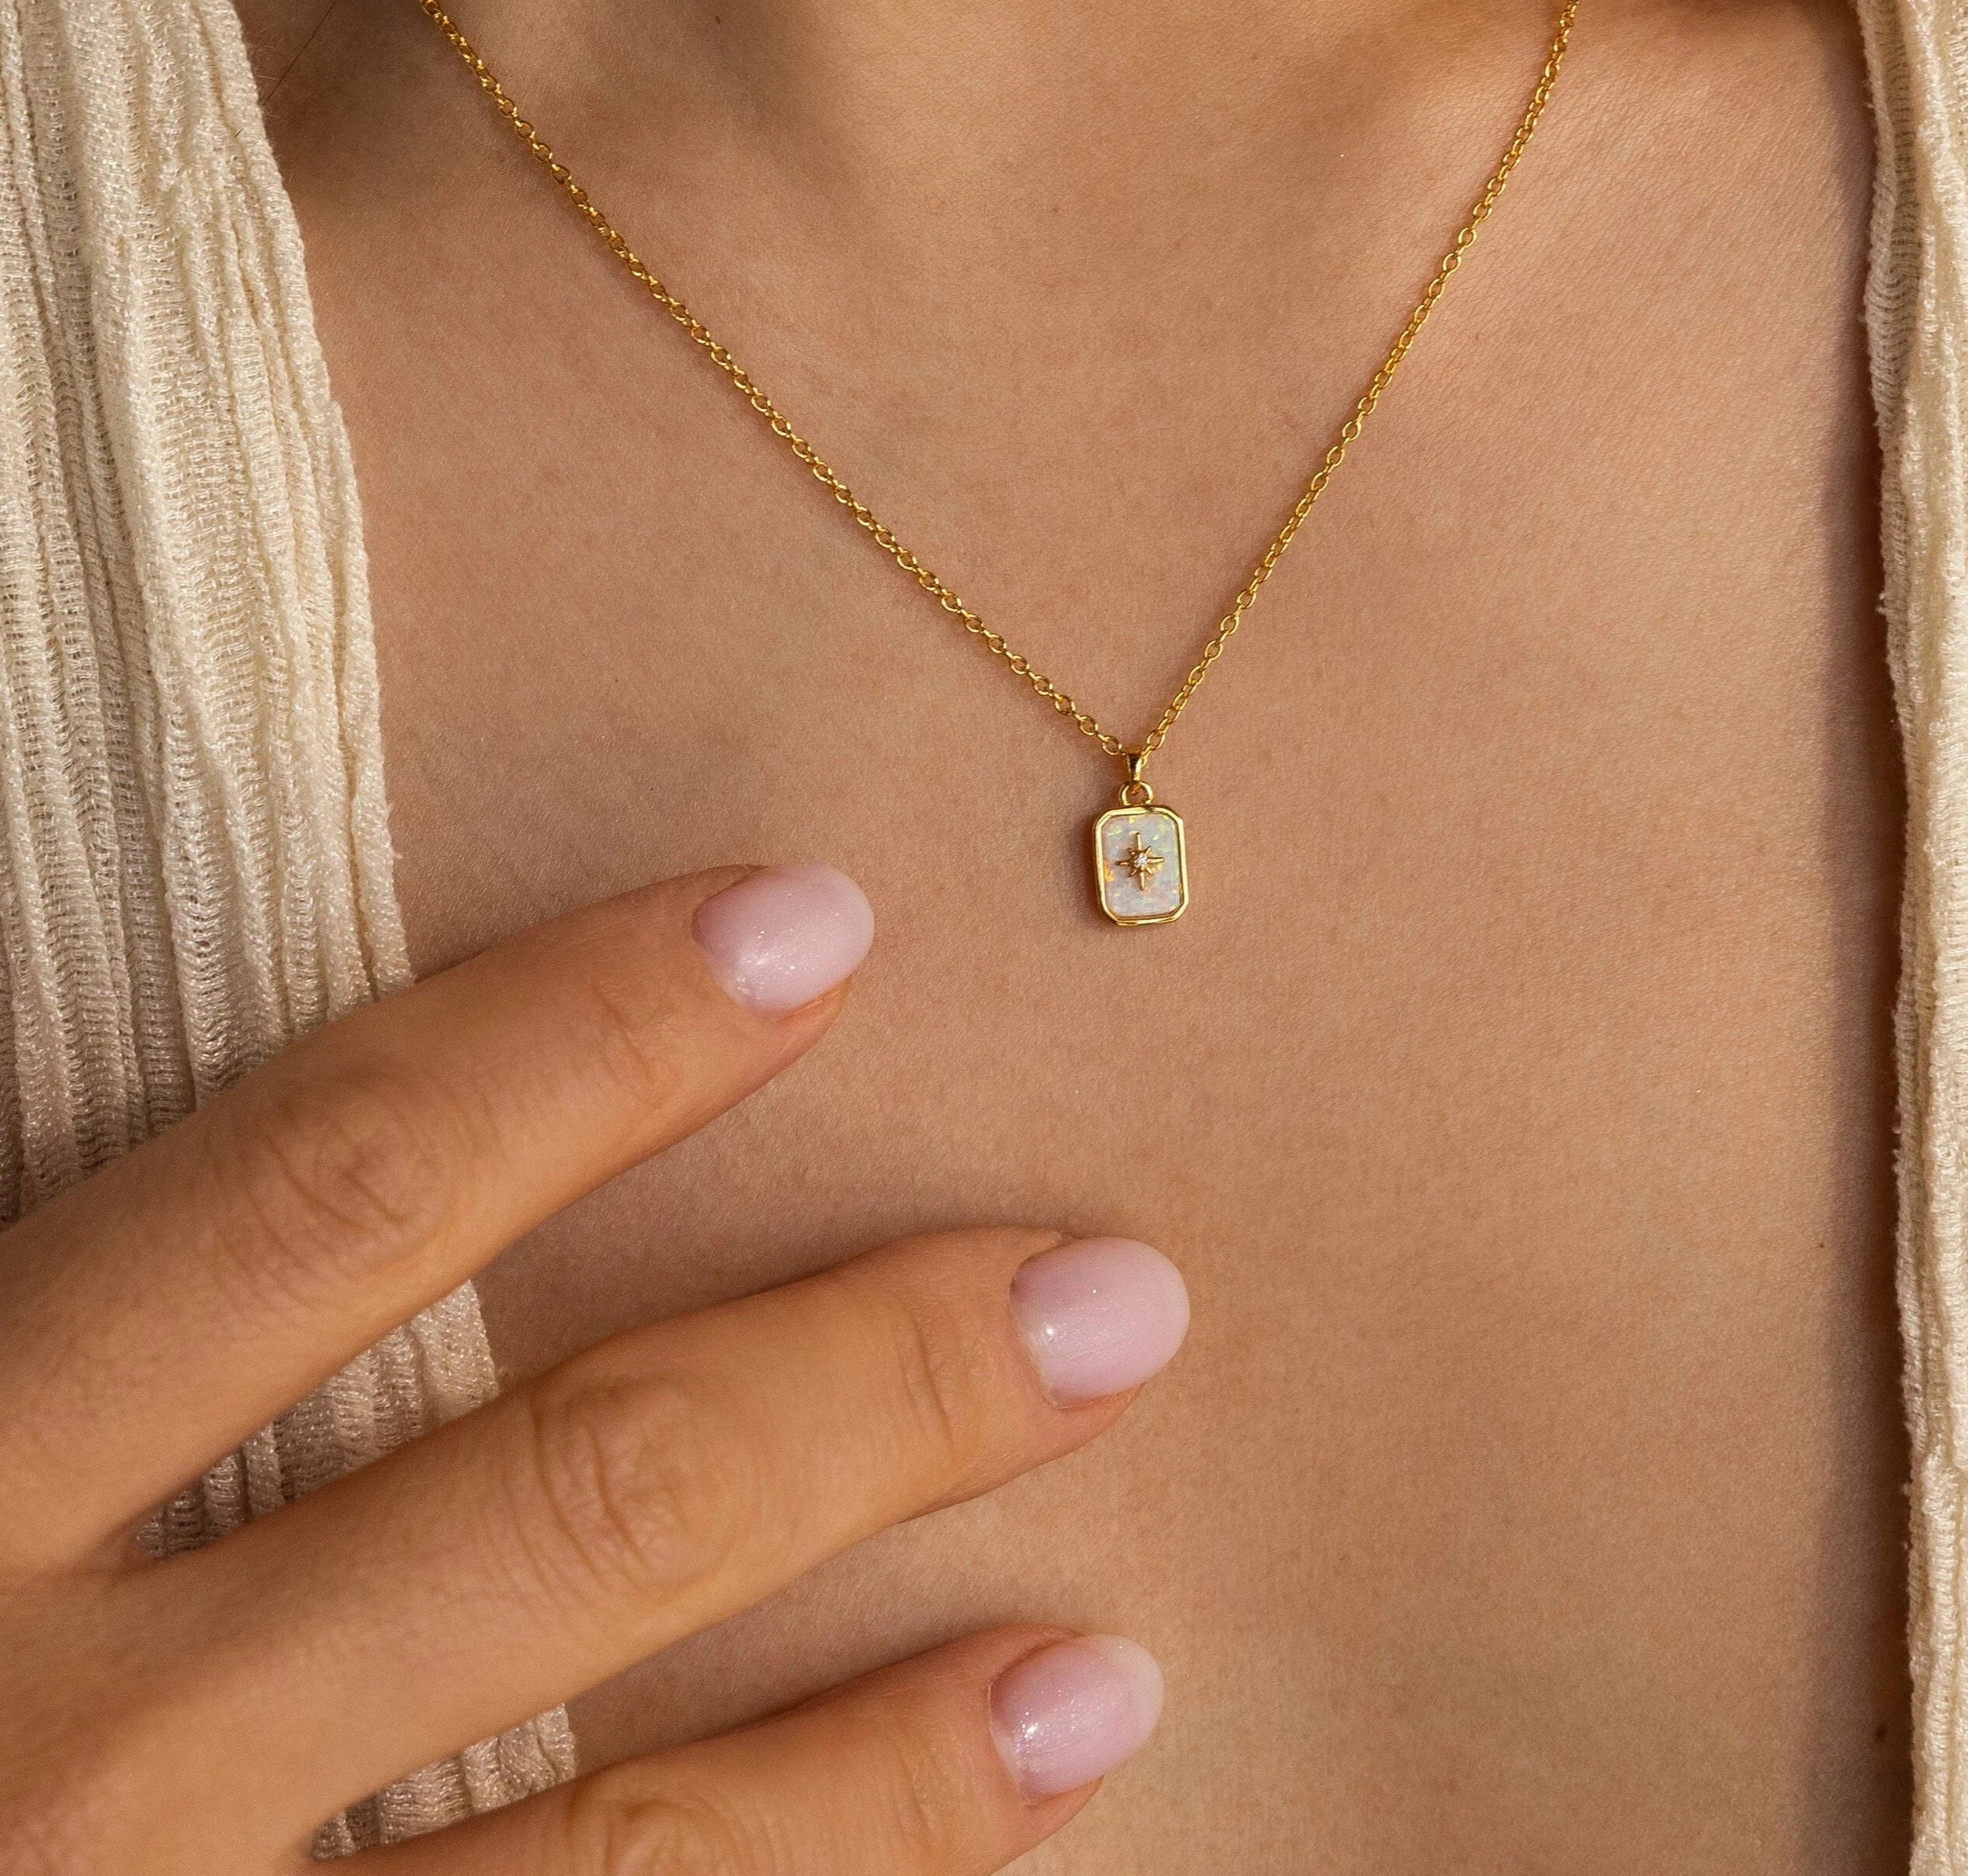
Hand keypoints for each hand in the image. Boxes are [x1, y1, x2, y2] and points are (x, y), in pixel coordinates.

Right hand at [0, 865, 1187, 1871]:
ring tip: (1105, 1670)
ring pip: (608, 1874)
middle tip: (1119, 1297)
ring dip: (883, 1780)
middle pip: (553, 1516)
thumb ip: (61, 1298)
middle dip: (857, 1395)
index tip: (814, 929)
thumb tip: (238, 1150)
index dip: (585, 1042)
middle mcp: (56, 1757)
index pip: (321, 1190)